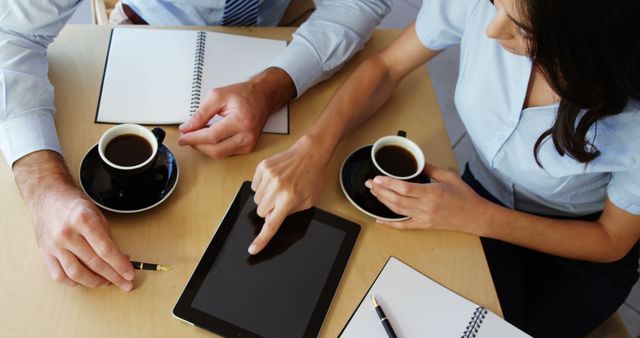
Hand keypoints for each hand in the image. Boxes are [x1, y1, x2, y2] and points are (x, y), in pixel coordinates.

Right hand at [14, 151, 134, 290]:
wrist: (46, 197)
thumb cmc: (74, 205)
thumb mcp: (97, 214)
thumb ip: (108, 238)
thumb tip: (122, 259)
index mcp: (83, 220)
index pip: (106, 249)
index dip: (120, 265)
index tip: (130, 275)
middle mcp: (67, 233)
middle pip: (94, 263)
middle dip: (113, 276)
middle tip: (125, 284)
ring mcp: (54, 245)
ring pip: (76, 273)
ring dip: (94, 282)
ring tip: (107, 282)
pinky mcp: (44, 253)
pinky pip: (59, 275)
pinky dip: (73, 282)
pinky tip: (83, 281)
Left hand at [178, 67, 295, 157]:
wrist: (263, 97)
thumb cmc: (245, 94)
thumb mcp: (218, 96)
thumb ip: (201, 113)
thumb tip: (187, 127)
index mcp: (241, 121)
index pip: (212, 136)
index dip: (194, 138)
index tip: (182, 137)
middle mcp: (247, 136)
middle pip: (215, 150)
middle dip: (197, 145)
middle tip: (186, 137)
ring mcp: (249, 144)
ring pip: (219, 154)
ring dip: (204, 147)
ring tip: (196, 136)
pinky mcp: (248, 148)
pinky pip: (226, 153)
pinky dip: (214, 147)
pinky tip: (208, 138)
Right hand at [248, 136, 330, 254]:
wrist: (309, 154)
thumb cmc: (311, 177)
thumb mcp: (307, 201)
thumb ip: (289, 213)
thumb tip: (272, 219)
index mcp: (289, 199)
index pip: (271, 225)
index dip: (261, 240)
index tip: (253, 249)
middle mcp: (276, 188)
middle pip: (260, 212)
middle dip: (269, 210)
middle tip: (280, 201)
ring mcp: (268, 176)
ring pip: (256, 199)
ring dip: (265, 198)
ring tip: (279, 188)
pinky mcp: (262, 167)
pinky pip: (254, 185)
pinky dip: (262, 186)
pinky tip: (274, 180)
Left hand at [366, 163, 490, 232]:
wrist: (475, 216)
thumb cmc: (464, 196)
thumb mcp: (449, 176)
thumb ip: (430, 169)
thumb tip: (416, 162)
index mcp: (432, 193)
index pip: (404, 188)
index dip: (388, 183)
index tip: (378, 178)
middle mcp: (425, 207)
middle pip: (396, 199)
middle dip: (380, 191)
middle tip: (370, 183)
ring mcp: (423, 218)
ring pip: (397, 211)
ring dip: (383, 202)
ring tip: (374, 193)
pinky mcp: (424, 225)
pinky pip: (404, 226)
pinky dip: (390, 224)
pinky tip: (380, 220)